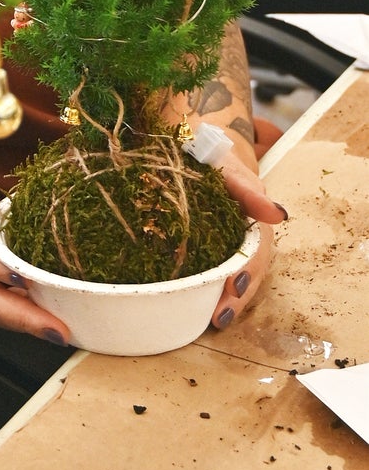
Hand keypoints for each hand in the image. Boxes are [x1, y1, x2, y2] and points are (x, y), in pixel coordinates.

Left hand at [207, 160, 283, 329]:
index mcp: (253, 219)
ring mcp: (230, 244)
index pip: (256, 251)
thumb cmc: (211, 158)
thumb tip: (278, 214)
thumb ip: (248, 189)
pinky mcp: (211, 247)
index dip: (248, 270)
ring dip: (228, 300)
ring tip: (214, 320)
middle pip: (249, 271)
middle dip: (238, 296)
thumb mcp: (227, 167)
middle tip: (220, 317)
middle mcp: (246, 236)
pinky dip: (211, 291)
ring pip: (236, 276)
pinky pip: (217, 272)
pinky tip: (198, 307)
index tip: (237, 287)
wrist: (191, 150)